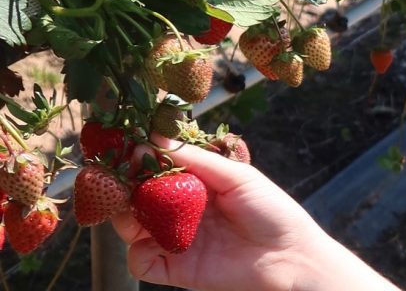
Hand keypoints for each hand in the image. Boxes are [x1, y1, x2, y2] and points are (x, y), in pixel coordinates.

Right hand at [112, 134, 396, 290]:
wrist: (291, 258)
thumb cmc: (272, 211)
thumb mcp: (237, 177)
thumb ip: (196, 159)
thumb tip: (156, 137)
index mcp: (198, 185)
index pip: (156, 170)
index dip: (138, 160)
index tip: (123, 148)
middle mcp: (182, 211)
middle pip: (137, 199)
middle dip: (121, 188)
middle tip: (111, 177)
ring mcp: (177, 240)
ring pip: (132, 229)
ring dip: (125, 218)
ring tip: (129, 207)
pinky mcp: (176, 270)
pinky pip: (142, 263)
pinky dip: (138, 254)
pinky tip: (149, 242)